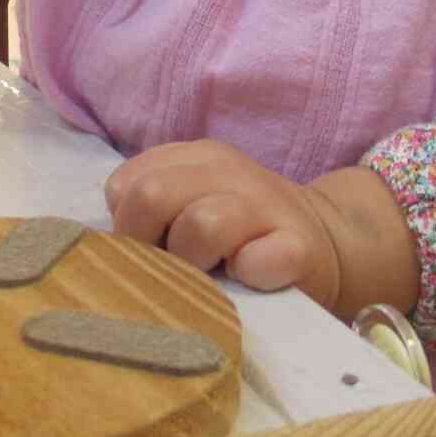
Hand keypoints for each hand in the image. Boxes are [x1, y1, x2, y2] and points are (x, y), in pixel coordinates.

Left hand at [104, 140, 419, 321]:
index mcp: (194, 158)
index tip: (152, 246)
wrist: (331, 241)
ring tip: (213, 272)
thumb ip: (152, 209)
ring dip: (196, 263)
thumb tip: (103, 248)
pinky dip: (247, 276)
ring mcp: (265, 205)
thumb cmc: (243, 233)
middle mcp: (227, 171)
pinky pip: (257, 262)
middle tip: (172, 268)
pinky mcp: (298, 248)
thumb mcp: (194, 203)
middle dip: (148, 245)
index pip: (126, 184)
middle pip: (151, 196)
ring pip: (200, 225)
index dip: (128, 226)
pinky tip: (251, 278)